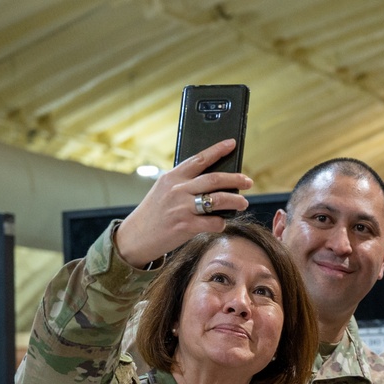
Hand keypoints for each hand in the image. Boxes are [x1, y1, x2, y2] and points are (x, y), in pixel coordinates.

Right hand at [115, 139, 253, 267]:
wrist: (135, 237)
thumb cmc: (153, 214)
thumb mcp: (163, 191)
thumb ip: (184, 184)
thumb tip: (214, 182)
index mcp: (172, 177)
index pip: (199, 159)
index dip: (217, 150)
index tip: (231, 144)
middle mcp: (178, 190)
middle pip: (214, 179)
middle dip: (235, 179)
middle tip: (248, 181)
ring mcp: (182, 208)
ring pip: (218, 199)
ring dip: (235, 200)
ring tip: (243, 203)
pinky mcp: (185, 226)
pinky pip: (213, 222)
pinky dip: (221, 222)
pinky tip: (221, 222)